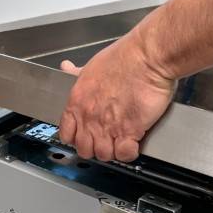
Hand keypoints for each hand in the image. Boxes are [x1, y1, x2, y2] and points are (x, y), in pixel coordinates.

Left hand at [58, 36, 175, 161]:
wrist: (147, 57)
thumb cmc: (123, 58)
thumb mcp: (90, 66)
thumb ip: (76, 73)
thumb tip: (66, 68)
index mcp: (77, 102)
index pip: (66, 134)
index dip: (76, 138)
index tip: (85, 135)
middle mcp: (89, 117)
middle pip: (84, 149)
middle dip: (94, 147)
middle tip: (106, 139)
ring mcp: (107, 126)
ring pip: (103, 154)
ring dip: (112, 151)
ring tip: (121, 141)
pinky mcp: (129, 130)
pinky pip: (123, 155)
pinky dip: (129, 153)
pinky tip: (134, 143)